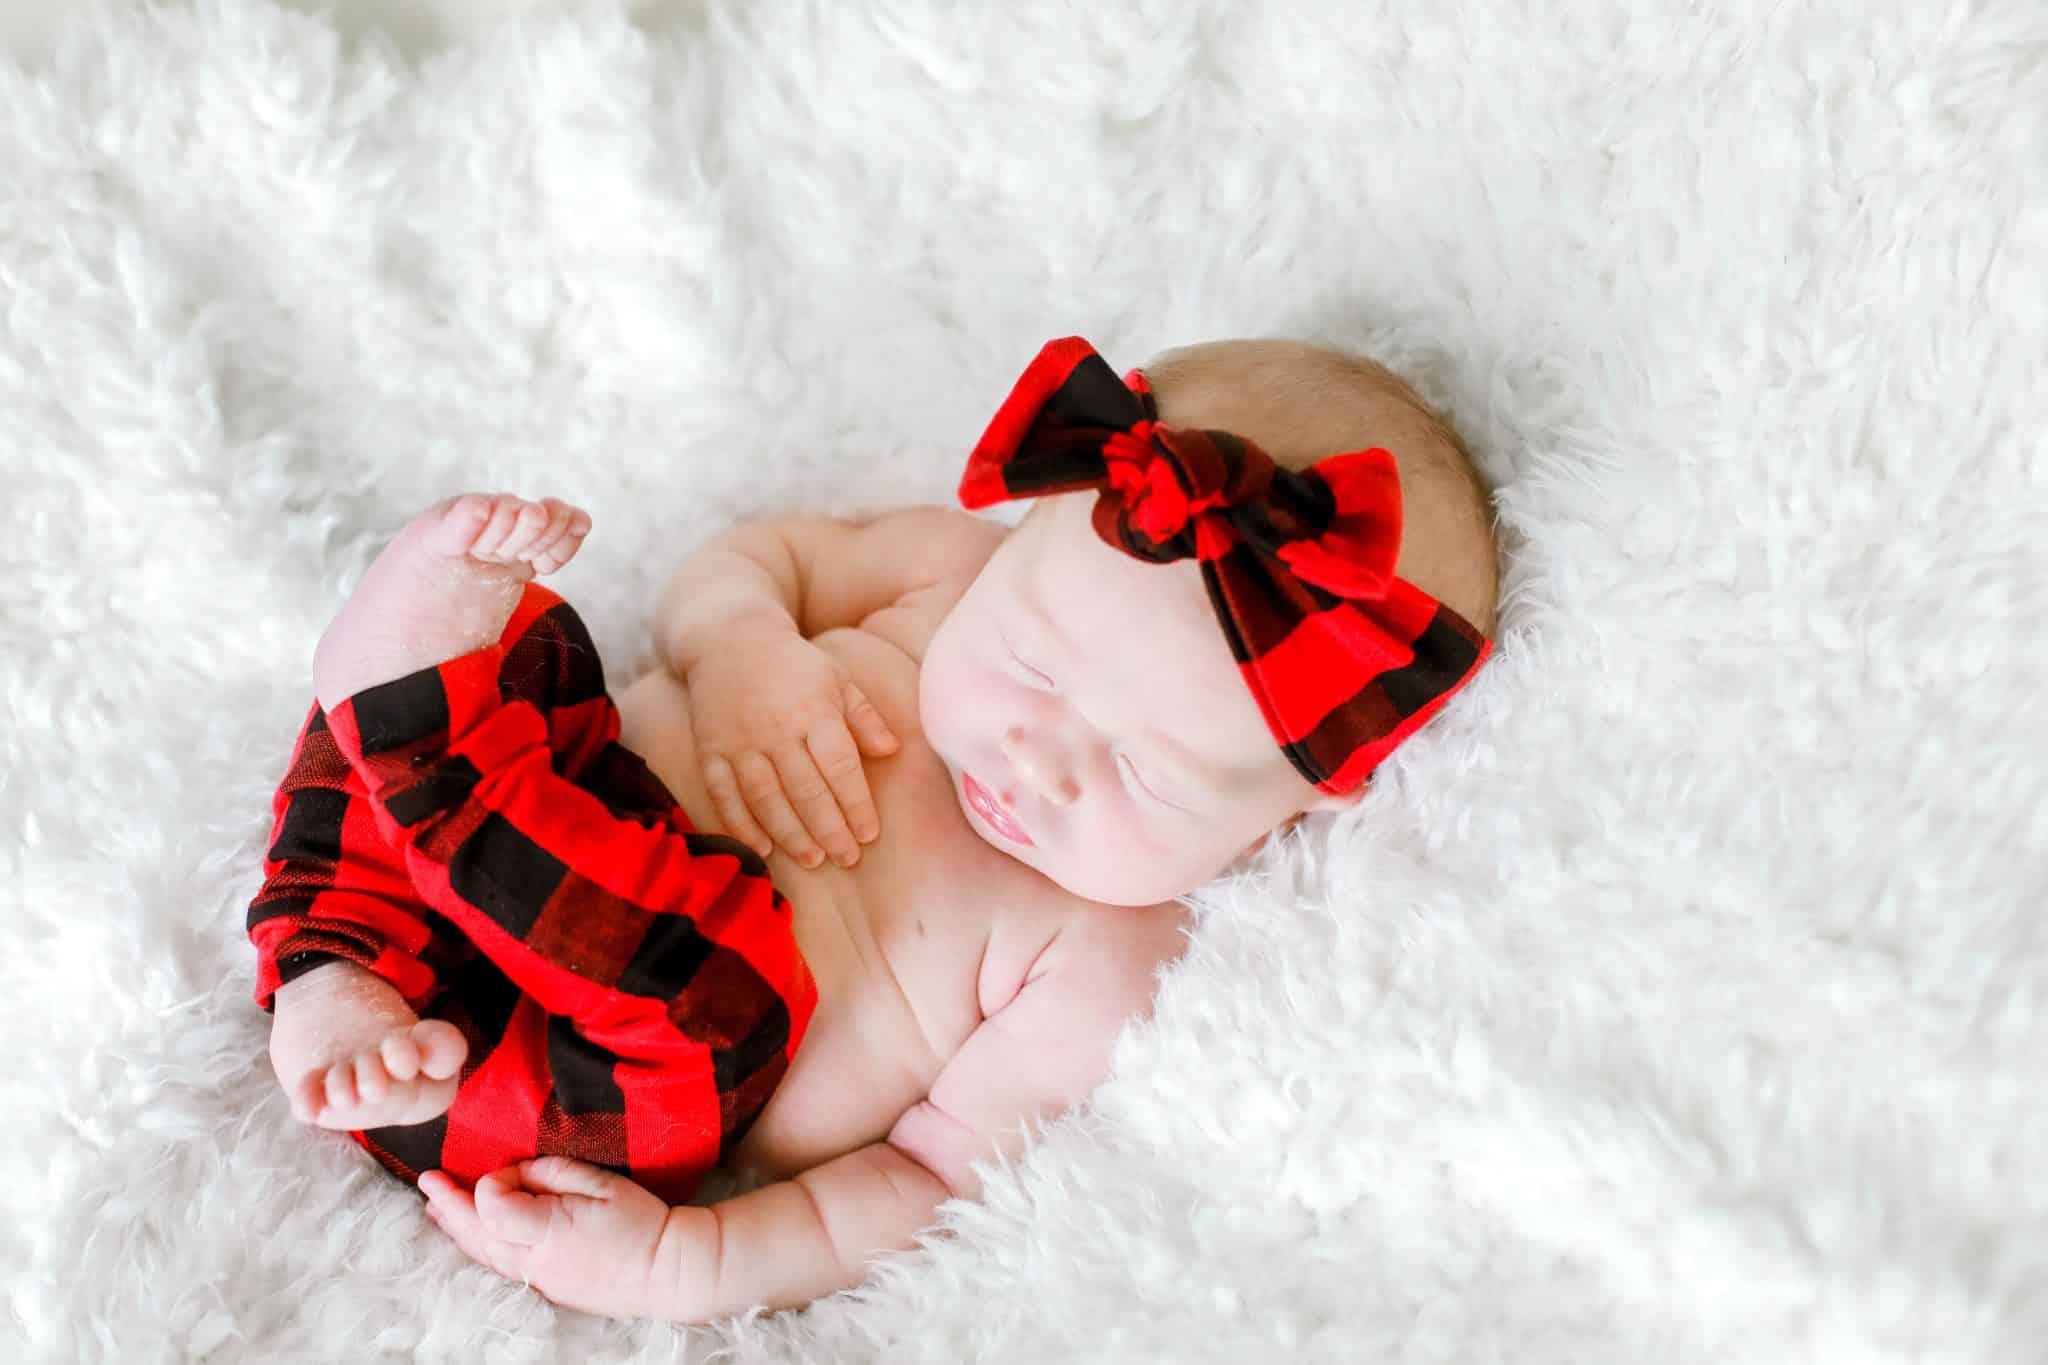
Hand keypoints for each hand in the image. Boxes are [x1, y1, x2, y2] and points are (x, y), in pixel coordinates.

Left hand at [418, 1159, 670, 1320]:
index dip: (495, 1179)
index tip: (518, 1168)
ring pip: (481, 1253)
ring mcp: (535, 1279)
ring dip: (456, 1228)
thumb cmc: (639, 1222)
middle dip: (448, 1205)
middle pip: (474, 1233)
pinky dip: (477, 1246)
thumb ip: (551, 1172)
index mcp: (546, 1229)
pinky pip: (498, 1264)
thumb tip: (515, 1174)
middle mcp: (531, 1260)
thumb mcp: (600, 1183)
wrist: (666, 1271)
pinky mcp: (544, 1287)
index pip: (492, 1204)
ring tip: (436, 1209)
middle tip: (427, 1181)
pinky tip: (472, 1235)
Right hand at [683, 622, 899, 868]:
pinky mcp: (710, 751)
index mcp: (813, 710)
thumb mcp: (836, 679)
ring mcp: (739, 742)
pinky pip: (724, 795)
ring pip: (765, 799)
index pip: (839, 766)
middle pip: (805, 790)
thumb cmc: (793, 665)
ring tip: (814, 859)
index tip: (869, 834)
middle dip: (829, 830)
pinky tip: (763, 849)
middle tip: (847, 858)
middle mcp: (776, 729)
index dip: (855, 804)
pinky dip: (742, 826)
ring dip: (790, 834)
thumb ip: (864, 717)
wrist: (729, 641)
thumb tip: (892, 750)